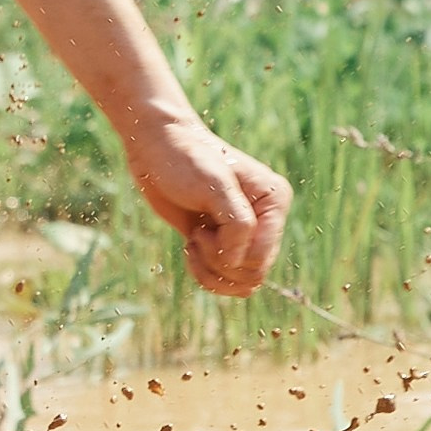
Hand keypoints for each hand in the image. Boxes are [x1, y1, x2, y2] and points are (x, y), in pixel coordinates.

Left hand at [118, 109, 289, 297]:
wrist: (156, 148)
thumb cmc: (186, 159)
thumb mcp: (215, 185)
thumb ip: (237, 224)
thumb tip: (237, 262)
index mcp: (274, 201)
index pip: (262, 255)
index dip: (231, 253)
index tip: (206, 227)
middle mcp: (265, 220)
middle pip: (254, 273)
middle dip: (220, 262)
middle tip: (198, 234)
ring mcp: (243, 234)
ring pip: (241, 282)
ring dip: (212, 271)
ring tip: (193, 242)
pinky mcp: (221, 244)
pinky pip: (224, 279)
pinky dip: (204, 274)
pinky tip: (189, 248)